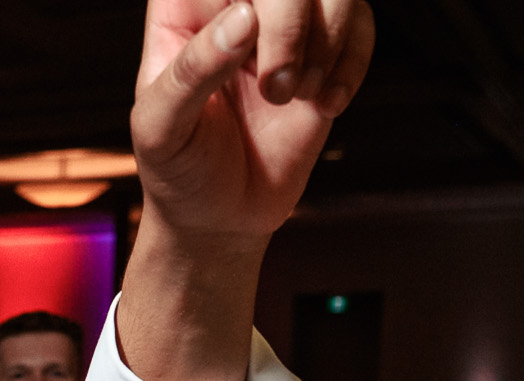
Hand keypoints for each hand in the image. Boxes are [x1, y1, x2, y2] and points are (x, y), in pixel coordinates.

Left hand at [131, 0, 373, 244]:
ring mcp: (283, 25)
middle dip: (290, 20)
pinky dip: (353, 61)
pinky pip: (360, 19)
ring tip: (295, 96)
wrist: (222, 217)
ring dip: (326, 39)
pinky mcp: (324, 49)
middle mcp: (235, 5)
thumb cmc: (179, 171)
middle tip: (277, 84)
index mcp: (182, 10)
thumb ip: (192, 72)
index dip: (243, 1)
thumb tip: (243, 18)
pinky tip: (325, 105)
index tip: (247, 30)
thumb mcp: (162, 130)